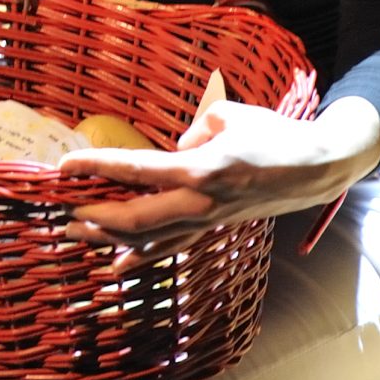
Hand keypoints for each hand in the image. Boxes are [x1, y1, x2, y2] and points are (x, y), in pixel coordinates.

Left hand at [55, 95, 379, 261]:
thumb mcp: (228, 115)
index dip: (97, 166)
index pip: (136, 169)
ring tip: (76, 234)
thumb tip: (172, 149)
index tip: (65, 165)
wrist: (315, 168)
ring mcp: (208, 219)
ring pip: (151, 238)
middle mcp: (201, 201)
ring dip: (110, 238)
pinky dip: (142, 255)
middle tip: (63, 211)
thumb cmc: (273, 134)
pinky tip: (117, 264)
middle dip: (95, 215)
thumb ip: (193, 131)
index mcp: (201, 168)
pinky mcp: (214, 227)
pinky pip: (172, 245)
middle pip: (136, 218)